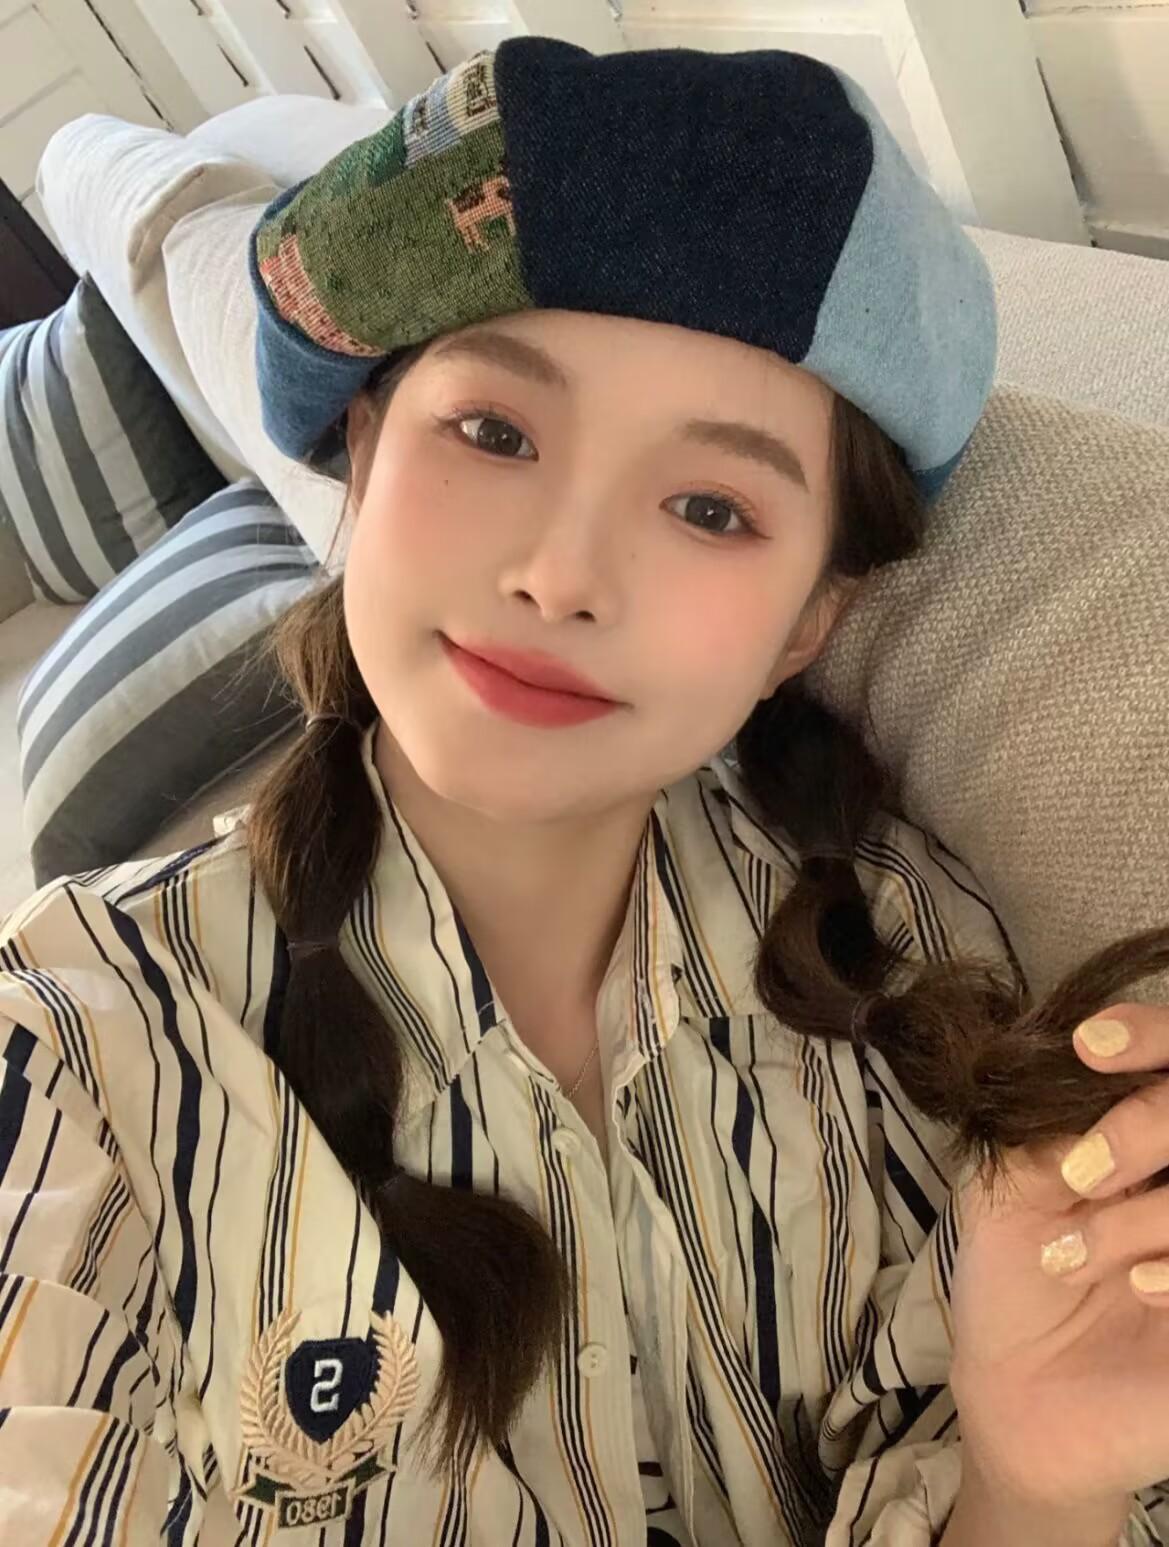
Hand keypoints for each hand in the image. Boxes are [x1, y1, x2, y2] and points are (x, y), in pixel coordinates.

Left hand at [948, 1001, 1168, 1511]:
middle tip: (1078, 1174)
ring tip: (1072, 1259)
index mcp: (1151, 1131)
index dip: (1150, 1035)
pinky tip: (1140, 1288)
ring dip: (1144, 1214)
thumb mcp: (1014, 1179)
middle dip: (1141, 1127)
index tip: (1091, 1045)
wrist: (1021, 1399)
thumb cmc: (1018, 1278)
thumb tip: (1080, 1044)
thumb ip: (1053, 1112)